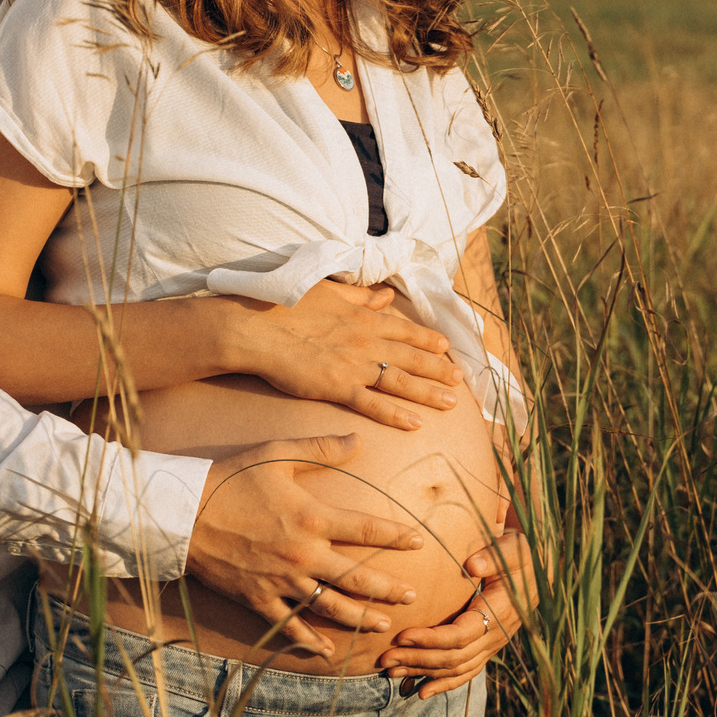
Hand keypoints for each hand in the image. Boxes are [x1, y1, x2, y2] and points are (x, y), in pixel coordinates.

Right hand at [186, 435, 423, 656]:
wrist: (182, 513)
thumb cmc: (231, 478)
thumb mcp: (278, 453)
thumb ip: (321, 448)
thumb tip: (358, 439)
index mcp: (312, 517)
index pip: (366, 530)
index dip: (396, 536)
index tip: (420, 542)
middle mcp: (303, 553)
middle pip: (356, 577)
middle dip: (388, 588)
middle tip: (411, 596)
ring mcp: (281, 580)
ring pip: (330, 606)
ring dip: (360, 617)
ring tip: (384, 624)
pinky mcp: (258, 598)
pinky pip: (288, 625)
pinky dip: (309, 641)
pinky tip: (327, 652)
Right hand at [226, 279, 464, 431]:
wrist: (256, 327)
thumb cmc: (284, 306)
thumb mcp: (329, 292)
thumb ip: (360, 297)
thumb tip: (385, 296)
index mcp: (363, 316)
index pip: (405, 329)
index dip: (427, 339)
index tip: (446, 347)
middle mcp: (366, 340)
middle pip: (411, 356)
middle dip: (438, 369)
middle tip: (460, 380)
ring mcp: (354, 364)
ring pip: (401, 381)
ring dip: (428, 392)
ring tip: (451, 402)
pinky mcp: (338, 386)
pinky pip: (373, 404)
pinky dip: (396, 414)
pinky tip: (416, 424)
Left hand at [379, 523, 535, 697]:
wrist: (541, 571)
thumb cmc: (522, 556)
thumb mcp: (513, 549)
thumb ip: (492, 556)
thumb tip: (472, 564)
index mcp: (498, 612)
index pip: (460, 635)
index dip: (431, 639)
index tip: (403, 636)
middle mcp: (495, 636)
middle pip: (453, 658)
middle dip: (417, 661)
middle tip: (385, 659)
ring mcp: (492, 646)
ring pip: (456, 669)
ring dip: (423, 673)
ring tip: (391, 674)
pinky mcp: (487, 648)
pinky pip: (465, 673)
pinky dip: (443, 684)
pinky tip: (421, 692)